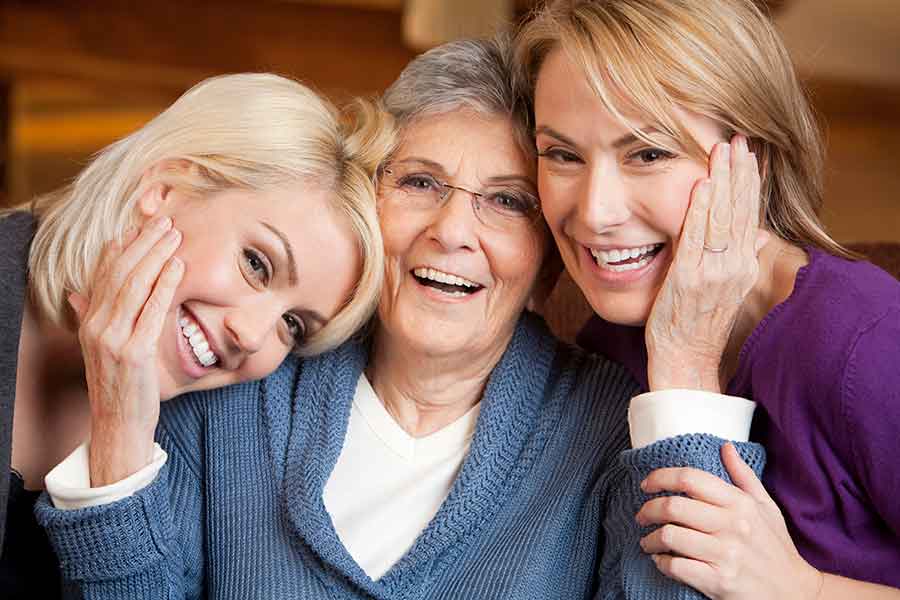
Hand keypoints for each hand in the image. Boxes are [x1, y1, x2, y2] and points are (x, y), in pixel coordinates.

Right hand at [69, 189, 182, 485]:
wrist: (119, 423)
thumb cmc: (120, 383)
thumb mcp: (101, 348)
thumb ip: (89, 317)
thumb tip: (77, 293)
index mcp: (89, 322)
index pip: (103, 275)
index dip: (121, 247)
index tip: (138, 226)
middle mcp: (97, 327)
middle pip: (120, 273)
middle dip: (143, 243)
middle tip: (164, 222)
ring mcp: (114, 339)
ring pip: (134, 286)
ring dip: (156, 256)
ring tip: (174, 235)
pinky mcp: (134, 352)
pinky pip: (151, 310)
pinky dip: (165, 285)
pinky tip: (177, 267)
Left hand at [636, 443, 822, 599]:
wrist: (795, 593)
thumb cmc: (776, 547)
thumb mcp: (766, 507)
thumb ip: (743, 476)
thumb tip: (725, 447)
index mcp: (740, 503)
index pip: (690, 478)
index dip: (660, 477)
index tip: (646, 484)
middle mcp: (732, 525)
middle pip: (673, 506)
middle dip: (647, 510)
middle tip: (641, 515)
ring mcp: (725, 554)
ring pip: (669, 535)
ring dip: (650, 539)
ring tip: (648, 542)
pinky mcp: (718, 580)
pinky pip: (676, 566)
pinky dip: (662, 563)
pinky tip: (662, 561)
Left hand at [645, 135, 767, 391]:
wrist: (684, 360)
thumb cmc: (696, 325)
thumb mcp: (725, 289)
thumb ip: (737, 259)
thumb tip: (754, 234)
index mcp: (741, 266)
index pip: (749, 215)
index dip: (750, 183)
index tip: (750, 154)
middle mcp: (733, 266)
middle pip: (739, 210)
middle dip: (739, 171)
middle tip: (738, 138)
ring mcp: (712, 272)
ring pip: (722, 217)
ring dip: (723, 180)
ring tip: (724, 149)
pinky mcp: (688, 278)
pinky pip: (696, 238)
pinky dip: (701, 209)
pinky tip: (703, 185)